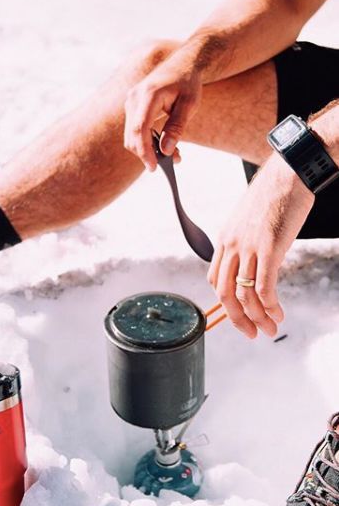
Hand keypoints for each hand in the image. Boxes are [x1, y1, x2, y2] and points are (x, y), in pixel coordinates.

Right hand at [124, 54, 201, 170]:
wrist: (182, 64)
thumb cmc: (188, 83)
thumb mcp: (189, 105)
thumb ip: (176, 127)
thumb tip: (166, 150)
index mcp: (149, 95)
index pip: (140, 128)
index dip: (144, 150)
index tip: (154, 167)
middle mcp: (134, 98)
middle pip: (132, 135)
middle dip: (147, 153)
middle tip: (171, 162)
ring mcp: (130, 102)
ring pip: (131, 135)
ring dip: (147, 149)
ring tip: (171, 154)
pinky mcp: (132, 106)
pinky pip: (134, 129)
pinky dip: (145, 141)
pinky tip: (162, 144)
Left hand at [207, 154, 313, 338]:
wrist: (289, 172)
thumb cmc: (274, 195)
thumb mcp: (251, 220)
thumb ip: (247, 242)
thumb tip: (256, 260)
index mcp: (224, 239)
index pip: (215, 279)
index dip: (225, 301)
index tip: (239, 313)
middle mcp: (231, 245)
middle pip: (223, 293)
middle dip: (237, 318)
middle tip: (252, 333)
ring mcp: (248, 247)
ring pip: (244, 295)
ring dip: (257, 317)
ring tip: (270, 329)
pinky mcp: (269, 248)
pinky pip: (262, 288)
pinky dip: (269, 306)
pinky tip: (279, 314)